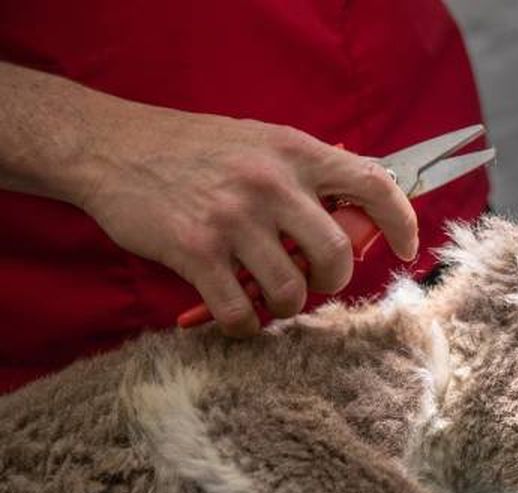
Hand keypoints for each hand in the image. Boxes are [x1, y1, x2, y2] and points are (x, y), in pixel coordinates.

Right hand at [76, 106, 417, 335]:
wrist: (110, 147)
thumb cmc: (194, 149)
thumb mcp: (261, 141)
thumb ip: (309, 173)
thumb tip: (363, 209)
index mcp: (295, 152)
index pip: (373, 185)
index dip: (402, 223)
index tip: (406, 250)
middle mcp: (271, 183)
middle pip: (337, 255)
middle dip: (333, 282)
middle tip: (316, 282)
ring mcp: (233, 219)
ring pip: (292, 291)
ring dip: (287, 308)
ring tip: (271, 298)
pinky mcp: (195, 251)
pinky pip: (240, 312)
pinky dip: (245, 326)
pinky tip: (237, 316)